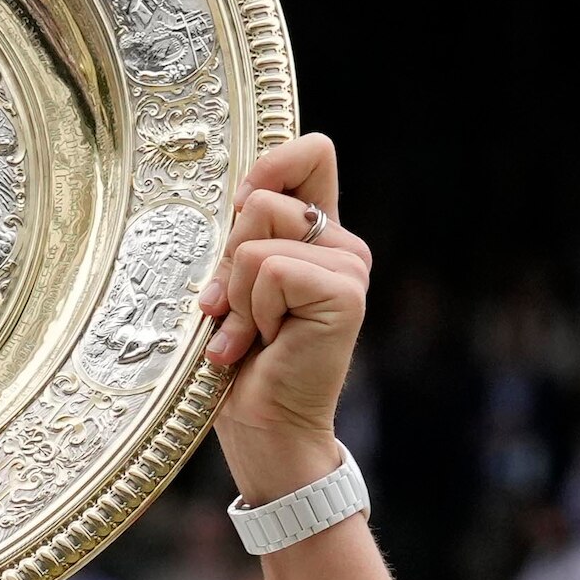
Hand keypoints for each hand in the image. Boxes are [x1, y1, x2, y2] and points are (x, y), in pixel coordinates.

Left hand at [201, 133, 364, 503]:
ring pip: (257, 237)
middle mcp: (344, 245)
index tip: (240, 206)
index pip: (312, 152)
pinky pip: (269, 271)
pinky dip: (250, 312)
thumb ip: (244, 238)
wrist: (265, 427)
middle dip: (228, 259)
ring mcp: (350, 268)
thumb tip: (239, 198)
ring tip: (249, 334)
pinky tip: (264, 344)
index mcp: (320, 235)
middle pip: (263, 199)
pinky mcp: (345, 293)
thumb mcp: (235, 286)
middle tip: (236, 312)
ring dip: (237, 294)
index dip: (269, 165)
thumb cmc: (242, 363)